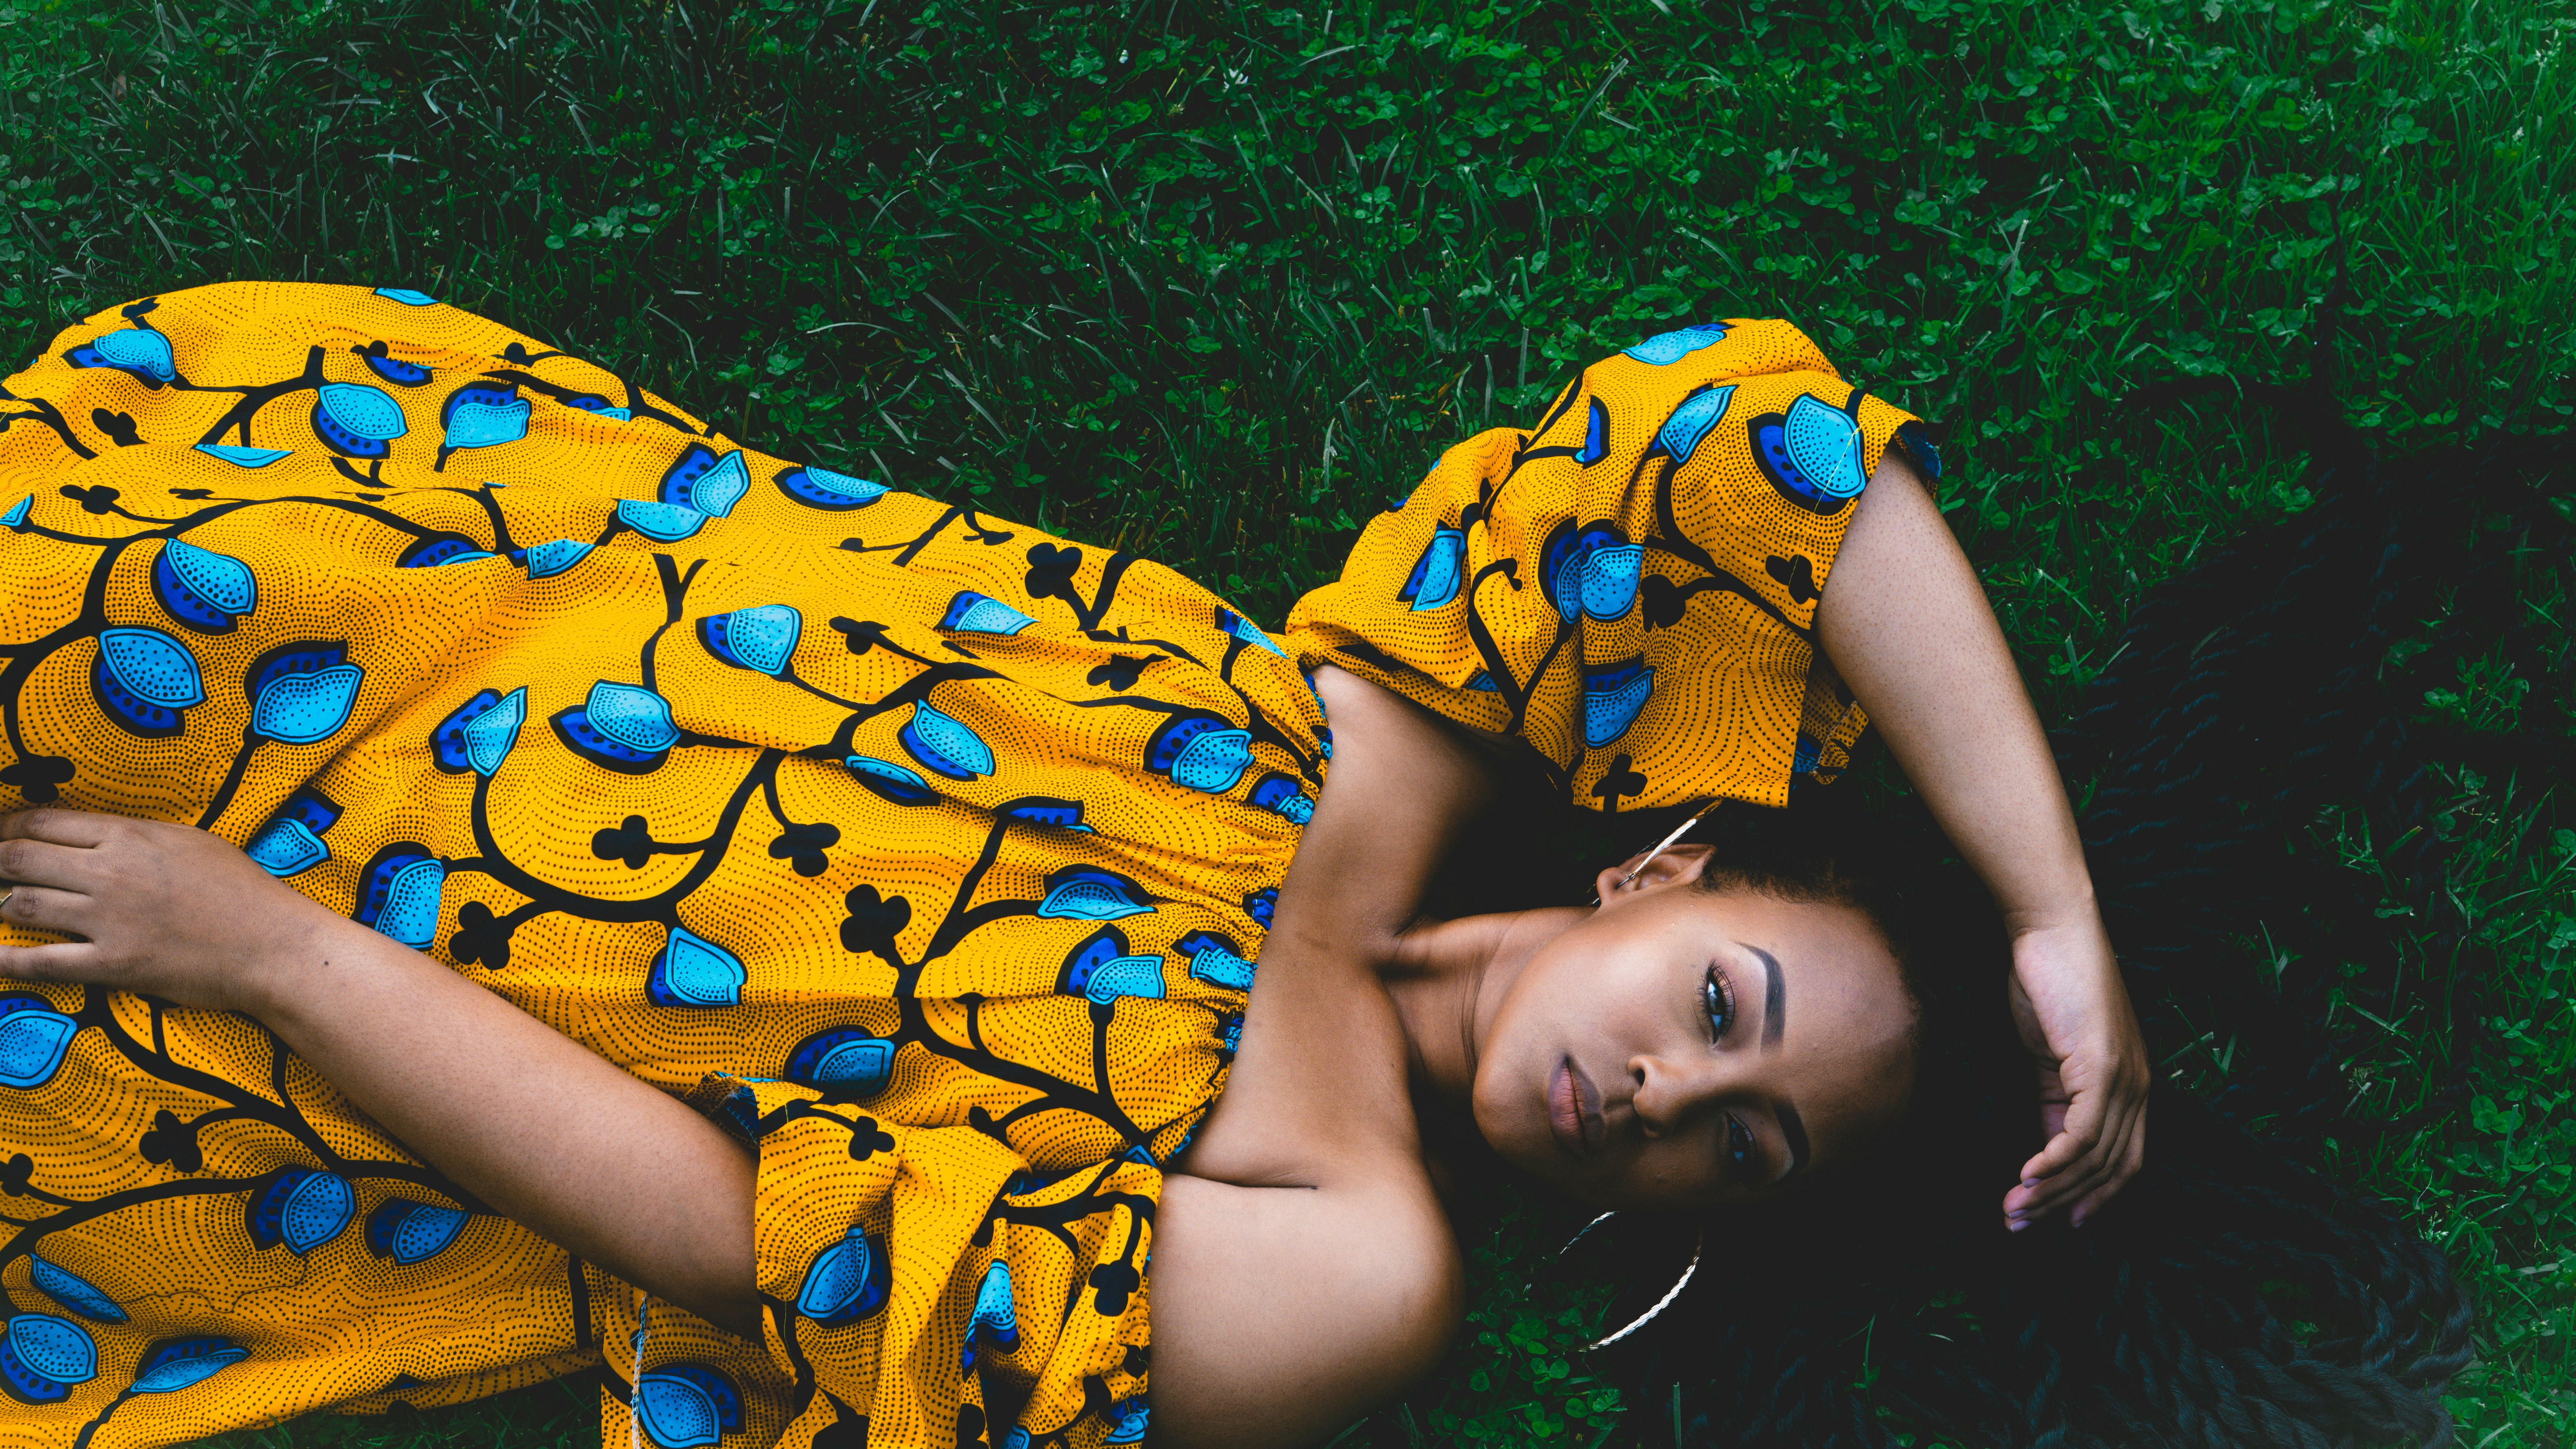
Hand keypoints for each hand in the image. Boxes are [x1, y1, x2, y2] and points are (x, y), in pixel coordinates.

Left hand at [0, 808, 337, 1013]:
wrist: (274, 944)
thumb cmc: (242, 890)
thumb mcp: (189, 841)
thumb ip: (136, 836)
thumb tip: (92, 837)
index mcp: (130, 836)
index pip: (43, 822)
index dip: (5, 826)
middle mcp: (110, 872)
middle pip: (21, 859)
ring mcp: (109, 919)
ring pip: (24, 905)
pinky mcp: (113, 963)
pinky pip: (42, 962)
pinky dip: (5, 960)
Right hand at [1999, 913, 2147, 1229]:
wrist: (2052, 930)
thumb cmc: (2050, 983)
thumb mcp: (2052, 1055)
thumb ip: (2056, 1100)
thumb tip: (2045, 1148)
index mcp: (2131, 1085)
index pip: (2123, 1161)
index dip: (2095, 1198)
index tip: (2059, 1223)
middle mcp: (2137, 1088)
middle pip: (2109, 1169)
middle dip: (2064, 1205)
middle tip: (2019, 1225)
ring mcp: (2123, 1078)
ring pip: (2093, 1159)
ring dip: (2050, 1191)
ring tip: (2013, 1210)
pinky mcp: (2100, 1067)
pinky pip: (2080, 1132)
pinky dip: (2053, 1162)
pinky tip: (2024, 1176)